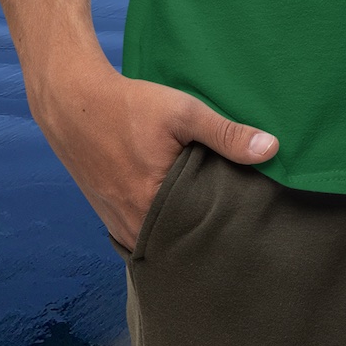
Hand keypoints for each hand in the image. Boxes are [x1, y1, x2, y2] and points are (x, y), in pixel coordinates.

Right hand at [26, 50, 278, 250]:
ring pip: (160, 240)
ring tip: (209, 219)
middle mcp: (133, 226)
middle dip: (205, 235)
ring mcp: (117, 224)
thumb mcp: (183, 112)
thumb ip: (226, 134)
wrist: (73, 103)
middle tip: (234, 224)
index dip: (225, 230)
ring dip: (181, 232)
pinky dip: (161, 227)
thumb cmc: (129, 107)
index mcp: (153, 208)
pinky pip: (142, 233)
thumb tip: (272, 149)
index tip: (247, 223)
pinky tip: (177, 212)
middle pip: (180, 242)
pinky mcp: (108, 216)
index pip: (201, 236)